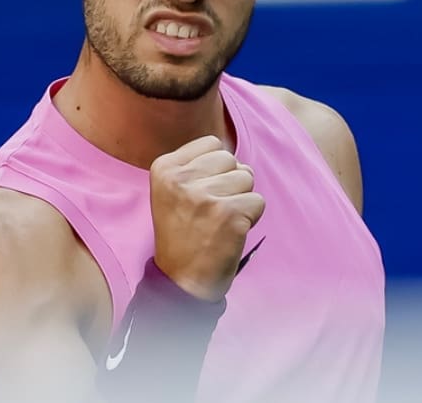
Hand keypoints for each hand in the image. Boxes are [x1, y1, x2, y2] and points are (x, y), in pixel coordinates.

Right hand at [149, 135, 264, 300]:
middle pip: (231, 159)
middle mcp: (181, 179)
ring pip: (247, 178)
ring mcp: (204, 196)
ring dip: (242, 199)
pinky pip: (258, 201)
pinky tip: (231, 230)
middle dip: (231, 181)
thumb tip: (235, 157)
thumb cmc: (181, 232)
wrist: (181, 277)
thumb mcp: (171, 191)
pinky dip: (251, 217)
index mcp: (163, 168)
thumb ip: (195, 167)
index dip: (216, 168)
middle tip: (213, 208)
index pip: (211, 144)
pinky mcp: (228, 214)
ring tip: (221, 219)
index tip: (202, 192)